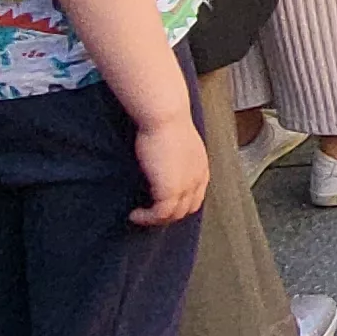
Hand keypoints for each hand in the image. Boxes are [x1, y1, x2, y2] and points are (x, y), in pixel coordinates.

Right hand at [129, 110, 208, 226]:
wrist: (165, 116)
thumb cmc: (166, 121)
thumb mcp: (176, 142)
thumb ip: (174, 157)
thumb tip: (160, 163)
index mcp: (201, 166)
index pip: (196, 195)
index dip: (180, 204)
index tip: (161, 205)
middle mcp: (197, 178)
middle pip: (187, 208)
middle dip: (168, 215)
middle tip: (148, 214)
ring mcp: (186, 186)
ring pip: (174, 214)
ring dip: (156, 219)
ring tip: (139, 216)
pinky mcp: (171, 190)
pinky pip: (160, 214)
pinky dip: (147, 218)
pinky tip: (135, 214)